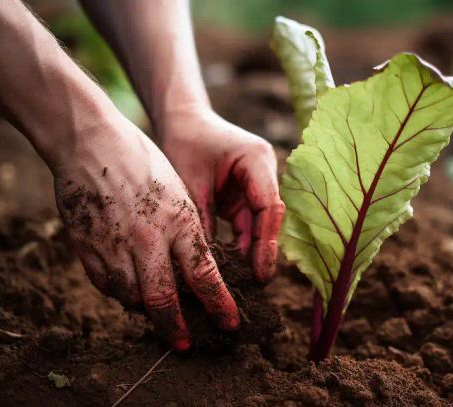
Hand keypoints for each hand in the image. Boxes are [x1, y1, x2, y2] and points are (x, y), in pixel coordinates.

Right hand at [52, 114, 239, 350]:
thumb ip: (184, 232)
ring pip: (132, 297)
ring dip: (145, 310)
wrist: (90, 140)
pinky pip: (104, 284)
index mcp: (180, 220)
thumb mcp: (177, 192)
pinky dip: (118, 292)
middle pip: (164, 298)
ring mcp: (114, 243)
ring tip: (154, 312)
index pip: (205, 275)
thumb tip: (190, 270)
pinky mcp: (85, 245)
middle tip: (186, 344)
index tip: (229, 323)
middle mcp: (148, 237)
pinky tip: (126, 288)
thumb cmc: (142, 161)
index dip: (219, 304)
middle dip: (177, 328)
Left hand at [160, 108, 284, 281]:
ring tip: (245, 282)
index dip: (266, 242)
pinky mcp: (246, 193)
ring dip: (252, 249)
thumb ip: (202, 220)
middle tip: (256, 284)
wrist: (183, 120)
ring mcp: (257, 183)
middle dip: (263, 250)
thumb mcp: (191, 182)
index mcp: (257, 160)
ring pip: (259, 223)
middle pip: (269, 218)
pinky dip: (240, 241)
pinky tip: (234, 265)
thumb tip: (206, 264)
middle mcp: (264, 172)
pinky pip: (247, 222)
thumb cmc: (186, 142)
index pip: (269, 207)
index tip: (260, 272)